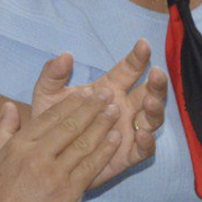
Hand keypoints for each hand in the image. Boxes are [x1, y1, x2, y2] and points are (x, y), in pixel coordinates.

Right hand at [0, 70, 120, 201]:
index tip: (86, 92)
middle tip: (107, 94)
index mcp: (19, 145)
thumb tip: (8, 105)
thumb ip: (3, 130)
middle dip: (91, 107)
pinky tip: (116, 139)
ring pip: (83, 142)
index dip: (72, 103)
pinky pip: (90, 166)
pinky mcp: (67, 193)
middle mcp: (36, 155)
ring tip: (116, 111)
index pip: (50, 117)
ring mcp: (52, 174)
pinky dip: (105, 150)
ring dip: (102, 124)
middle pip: (70, 125)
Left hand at [31, 40, 166, 186]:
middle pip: (149, 92)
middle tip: (157, 73)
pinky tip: (142, 134)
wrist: (45, 157)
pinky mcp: (127, 155)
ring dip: (155, 109)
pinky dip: (147, 142)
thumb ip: (53, 75)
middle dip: (156, 83)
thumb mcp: (47, 95)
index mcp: (110, 89)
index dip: (138, 57)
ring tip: (150, 101)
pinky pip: (144, 149)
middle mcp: (125, 108)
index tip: (142, 44)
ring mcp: (128, 131)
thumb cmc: (50, 121)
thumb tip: (64, 54)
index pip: (130, 69)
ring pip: (152, 119)